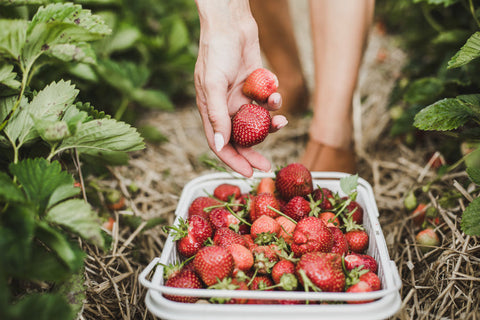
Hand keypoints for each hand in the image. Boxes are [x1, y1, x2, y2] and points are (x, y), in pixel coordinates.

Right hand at [194, 0, 286, 176]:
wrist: (231, 23)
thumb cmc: (216, 51)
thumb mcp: (213, 84)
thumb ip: (217, 115)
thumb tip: (221, 145)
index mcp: (211, 110)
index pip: (220, 144)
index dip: (233, 160)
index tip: (248, 173)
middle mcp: (225, 107)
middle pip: (240, 138)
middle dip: (254, 152)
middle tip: (268, 166)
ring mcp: (240, 97)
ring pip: (257, 121)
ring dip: (270, 125)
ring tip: (281, 122)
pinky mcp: (255, 86)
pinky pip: (266, 101)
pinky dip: (273, 100)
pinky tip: (275, 92)